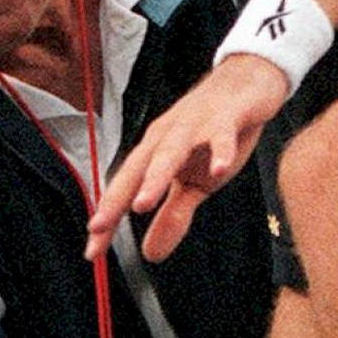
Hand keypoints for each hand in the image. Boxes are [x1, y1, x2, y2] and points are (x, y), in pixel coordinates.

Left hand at [87, 54, 288, 261]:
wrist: (245, 84)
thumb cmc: (215, 132)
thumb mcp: (195, 182)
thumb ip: (173, 216)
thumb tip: (150, 254)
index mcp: (156, 151)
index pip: (125, 187)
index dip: (108, 217)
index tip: (92, 251)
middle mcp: (168, 136)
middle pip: (139, 168)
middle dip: (118, 198)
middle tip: (101, 227)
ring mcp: (195, 125)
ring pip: (172, 151)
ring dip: (155, 176)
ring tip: (144, 203)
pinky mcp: (226, 117)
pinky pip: (222, 135)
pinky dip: (220, 151)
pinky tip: (220, 170)